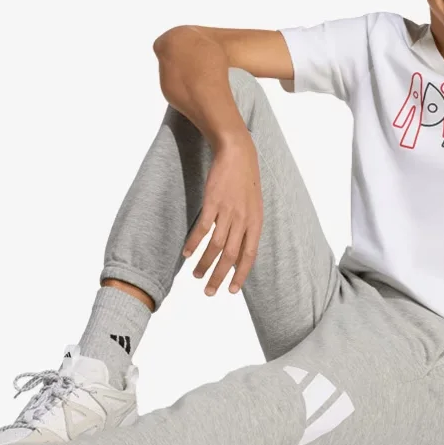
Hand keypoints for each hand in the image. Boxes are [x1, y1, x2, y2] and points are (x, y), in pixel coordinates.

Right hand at [181, 132, 263, 296]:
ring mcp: (228, 211)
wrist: (238, 152)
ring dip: (204, 264)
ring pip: (216, 246)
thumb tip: (241, 247)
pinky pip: (202, 229)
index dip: (240, 274)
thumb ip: (248, 226)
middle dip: (219, 276)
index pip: (249, 255)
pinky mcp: (213, 202)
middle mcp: (243, 219)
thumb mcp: (254, 204)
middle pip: (230, 256)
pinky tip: (187, 254)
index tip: (232, 291)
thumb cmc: (245, 179)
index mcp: (256, 222)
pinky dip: (194, 244)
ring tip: (196, 275)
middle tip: (209, 292)